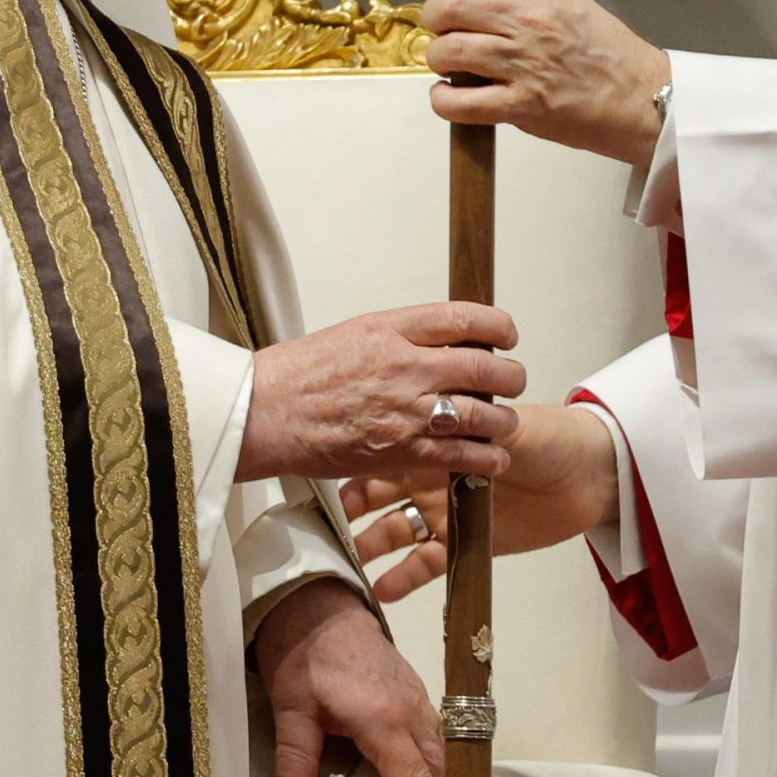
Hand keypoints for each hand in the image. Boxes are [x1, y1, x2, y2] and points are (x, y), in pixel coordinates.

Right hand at [240, 303, 525, 483]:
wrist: (265, 413)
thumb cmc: (301, 374)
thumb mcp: (355, 333)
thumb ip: (401, 336)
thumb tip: (441, 340)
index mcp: (393, 329)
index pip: (465, 318)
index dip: (498, 326)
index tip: (506, 334)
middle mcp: (407, 366)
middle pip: (485, 366)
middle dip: (509, 375)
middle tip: (511, 379)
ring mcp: (408, 410)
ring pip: (484, 413)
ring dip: (503, 419)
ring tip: (505, 421)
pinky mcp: (403, 451)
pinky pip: (463, 455)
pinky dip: (487, 457)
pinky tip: (494, 458)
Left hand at [254, 578, 443, 776]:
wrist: (317, 601)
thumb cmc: (303, 650)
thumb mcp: (291, 704)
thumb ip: (294, 754)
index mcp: (384, 718)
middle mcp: (410, 708)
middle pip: (437, 770)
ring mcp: (415, 694)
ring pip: (440, 750)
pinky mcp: (412, 686)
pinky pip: (434, 730)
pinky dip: (433, 759)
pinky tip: (418, 773)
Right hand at [339, 401, 620, 602]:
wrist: (589, 474)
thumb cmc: (550, 436)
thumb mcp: (505, 423)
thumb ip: (469, 423)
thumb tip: (435, 411)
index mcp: (437, 442)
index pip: (385, 451)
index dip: (355, 463)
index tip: (324, 472)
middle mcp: (432, 477)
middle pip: (378, 494)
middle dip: (350, 508)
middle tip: (325, 523)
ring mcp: (446, 513)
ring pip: (395, 531)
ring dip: (371, 545)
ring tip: (347, 562)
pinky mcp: (465, 546)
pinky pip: (426, 565)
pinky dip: (403, 578)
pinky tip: (382, 590)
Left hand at [421, 0, 672, 165]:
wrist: (643, 100)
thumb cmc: (609, 54)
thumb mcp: (570, 1)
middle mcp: (530, 21)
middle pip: (452, 5)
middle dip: (434, 16)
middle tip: (441, 25)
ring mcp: (524, 65)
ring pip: (448, 51)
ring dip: (437, 57)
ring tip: (449, 62)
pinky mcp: (522, 106)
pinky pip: (458, 103)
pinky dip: (442, 100)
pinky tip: (450, 95)